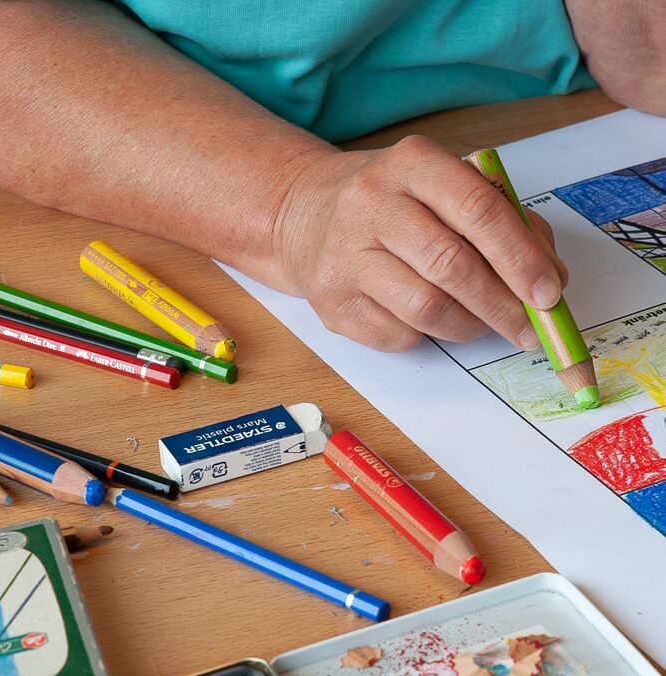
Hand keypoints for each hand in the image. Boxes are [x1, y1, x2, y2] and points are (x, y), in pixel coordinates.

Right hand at [273, 135, 568, 350]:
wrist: (303, 215)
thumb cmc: (392, 203)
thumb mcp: (445, 188)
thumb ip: (504, 222)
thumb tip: (549, 280)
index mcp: (412, 164)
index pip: (478, 209)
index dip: (520, 257)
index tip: (548, 293)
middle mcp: (371, 204)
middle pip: (451, 265)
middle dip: (501, 305)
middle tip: (529, 328)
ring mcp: (344, 255)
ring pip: (424, 308)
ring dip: (467, 326)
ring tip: (481, 324)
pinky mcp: (330, 302)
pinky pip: (395, 334)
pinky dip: (425, 335)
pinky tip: (427, 320)